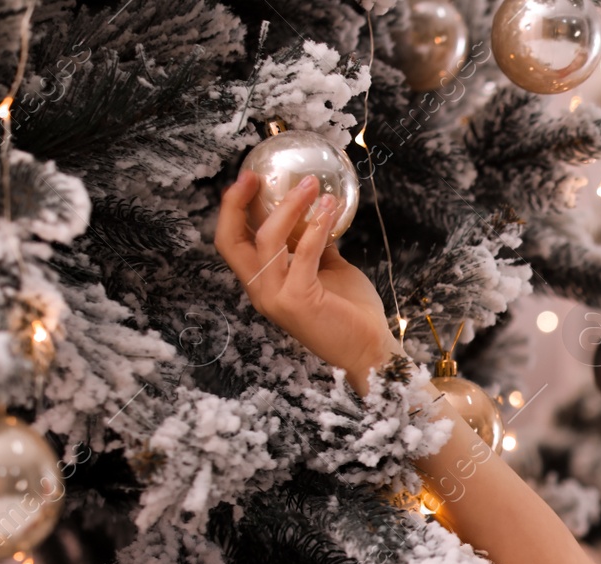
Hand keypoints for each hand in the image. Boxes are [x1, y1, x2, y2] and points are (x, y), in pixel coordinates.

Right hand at [215, 170, 396, 388]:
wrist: (370, 351)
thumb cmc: (352, 313)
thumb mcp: (327, 270)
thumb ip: (313, 246)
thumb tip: (315, 213)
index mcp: (264, 284)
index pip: (232, 243)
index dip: (232, 210)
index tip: (248, 179)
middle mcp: (261, 292)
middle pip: (230, 240)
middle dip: (237, 203)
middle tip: (255, 175)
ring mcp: (276, 297)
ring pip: (267, 239)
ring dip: (288, 206)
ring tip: (311, 185)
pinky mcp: (298, 300)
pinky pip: (303, 252)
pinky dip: (316, 225)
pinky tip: (330, 208)